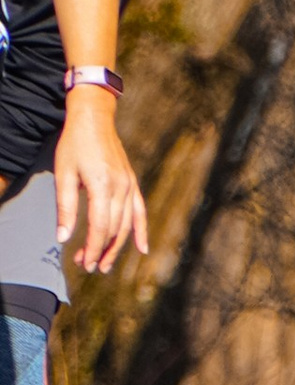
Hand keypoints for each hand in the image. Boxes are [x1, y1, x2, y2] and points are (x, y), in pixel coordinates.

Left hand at [53, 88, 146, 274]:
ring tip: (103, 263)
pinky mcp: (132, 184)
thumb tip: (63, 238)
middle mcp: (121, 188)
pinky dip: (141, 232)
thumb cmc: (74, 145)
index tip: (84, 263)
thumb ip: (64, 207)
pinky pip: (140, 212)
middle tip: (87, 266)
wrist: (94, 119)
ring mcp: (130, 186)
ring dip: (116, 247)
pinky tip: (142, 250)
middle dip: (101, 251)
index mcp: (102, 186)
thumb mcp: (63, 174)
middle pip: (114, 230)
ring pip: (126, 225)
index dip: (92, 248)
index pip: (100, 227)